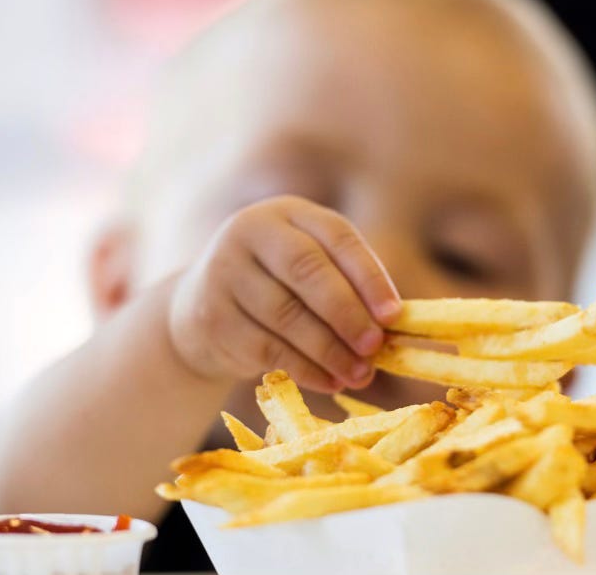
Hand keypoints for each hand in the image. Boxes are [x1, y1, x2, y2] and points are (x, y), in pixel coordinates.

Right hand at [168, 196, 400, 392]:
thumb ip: (347, 284)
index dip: (368, 276)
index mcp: (287, 213)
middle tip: (375, 347)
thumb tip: (393, 326)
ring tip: (360, 374)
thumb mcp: (307, 268)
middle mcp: (250, 232)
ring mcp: (224, 272)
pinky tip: (330, 382)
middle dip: (347, 312)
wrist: (200, 306)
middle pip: (306, 269)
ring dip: (330, 350)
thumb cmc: (277, 284)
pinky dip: (305, 369)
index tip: (394, 315)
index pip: (336, 236)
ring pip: (286, 314)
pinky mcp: (213, 317)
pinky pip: (267, 348)